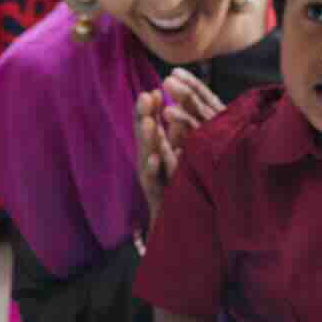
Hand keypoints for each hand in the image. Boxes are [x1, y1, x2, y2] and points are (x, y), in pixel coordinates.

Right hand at [135, 70, 222, 225]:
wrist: (174, 230)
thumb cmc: (175, 191)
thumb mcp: (176, 159)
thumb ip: (176, 138)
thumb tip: (177, 113)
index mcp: (155, 153)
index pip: (150, 126)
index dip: (150, 109)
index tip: (154, 91)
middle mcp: (150, 165)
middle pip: (145, 137)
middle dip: (144, 117)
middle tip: (145, 97)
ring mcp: (151, 181)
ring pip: (146, 156)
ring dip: (147, 138)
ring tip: (148, 122)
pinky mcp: (157, 196)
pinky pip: (154, 181)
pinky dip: (153, 168)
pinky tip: (155, 157)